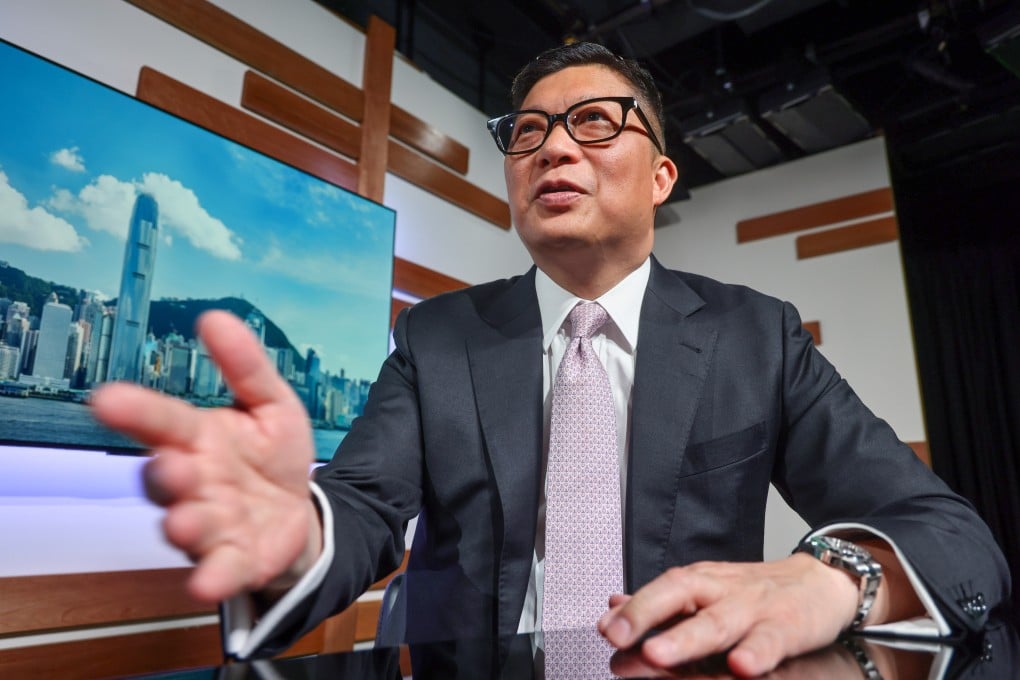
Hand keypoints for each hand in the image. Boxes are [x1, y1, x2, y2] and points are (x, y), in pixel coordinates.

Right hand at [90, 310, 320, 602]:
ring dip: (184, 525)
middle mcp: (194, 482)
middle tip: (170, 465)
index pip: (161, 421)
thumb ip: (246, 366)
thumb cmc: (271, 456)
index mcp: (197, 439)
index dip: (135, 411)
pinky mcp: (233, 559)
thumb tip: (216, 317)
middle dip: (164, 474)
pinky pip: (218, 571)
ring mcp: (210, 524)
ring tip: (185, 522)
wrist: (300, 511)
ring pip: (186, 525)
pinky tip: (206, 581)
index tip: (107, 399)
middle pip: (164, 479)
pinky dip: (212, 577)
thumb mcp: (271, 403)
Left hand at [598, 555, 859, 676]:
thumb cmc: (755, 592)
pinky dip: (755, 653)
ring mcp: (753, 609)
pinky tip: (740, 667)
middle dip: (645, 615)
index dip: (631, 609)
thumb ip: (661, 603)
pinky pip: (769, 642)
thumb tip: (612, 608)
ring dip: (686, 639)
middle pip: (679, 596)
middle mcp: (721, 591)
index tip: (603, 630)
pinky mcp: (786, 628)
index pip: (658, 590)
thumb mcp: (706, 591)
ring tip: (657, 653)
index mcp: (699, 582)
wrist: (822, 582)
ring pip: (718, 623)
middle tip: (616, 637)